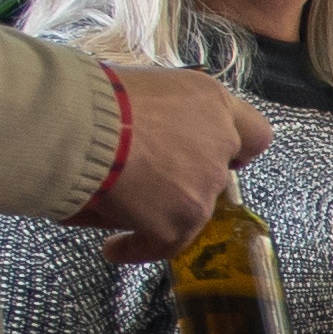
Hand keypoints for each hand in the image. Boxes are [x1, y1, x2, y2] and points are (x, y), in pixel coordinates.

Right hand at [88, 64, 273, 260]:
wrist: (80, 125)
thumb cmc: (98, 97)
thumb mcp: (147, 85)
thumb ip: (168, 112)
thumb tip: (154, 133)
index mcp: (212, 102)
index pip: (252, 133)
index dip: (236, 148)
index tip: (224, 157)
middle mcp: (219, 144)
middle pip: (215, 172)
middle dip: (185, 176)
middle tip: (150, 176)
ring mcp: (203, 187)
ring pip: (191, 209)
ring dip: (161, 208)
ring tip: (120, 204)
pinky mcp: (180, 222)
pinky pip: (164, 245)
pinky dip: (136, 247)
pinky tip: (114, 247)